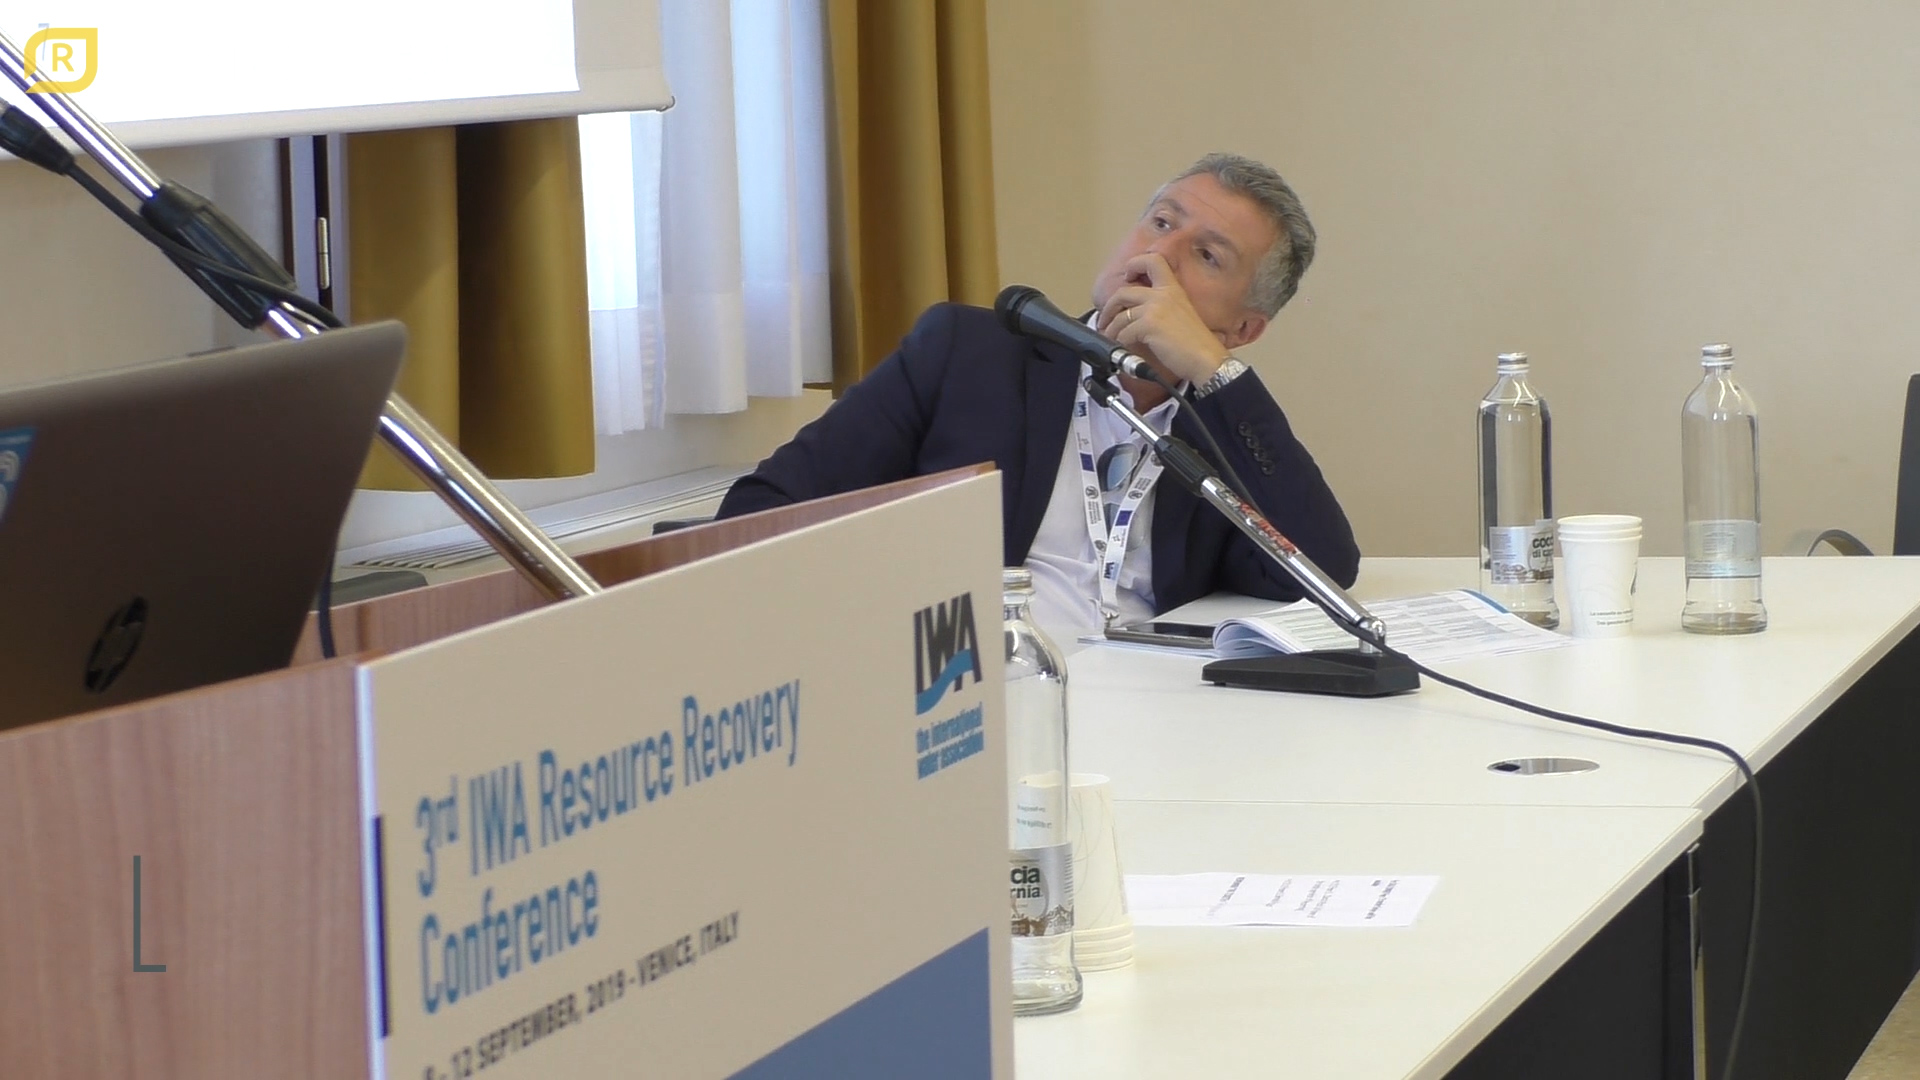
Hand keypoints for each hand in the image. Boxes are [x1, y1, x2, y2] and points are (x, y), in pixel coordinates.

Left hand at [1095, 254, 1230, 383]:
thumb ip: (1162, 306)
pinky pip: (1123, 333)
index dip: (1134, 264)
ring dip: (1111, 330)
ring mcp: (1155, 308)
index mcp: (1173, 288)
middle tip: (1105, 319)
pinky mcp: (1149, 325)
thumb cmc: (1196, 343)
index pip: (1153, 260)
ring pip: (1120, 316)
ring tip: (1111, 338)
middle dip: (1109, 307)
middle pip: (1124, 291)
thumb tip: (1137, 313)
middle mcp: (1163, 294)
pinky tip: (1126, 348)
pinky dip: (1121, 342)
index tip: (1127, 276)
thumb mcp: (1181, 313)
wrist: (1206, 359)